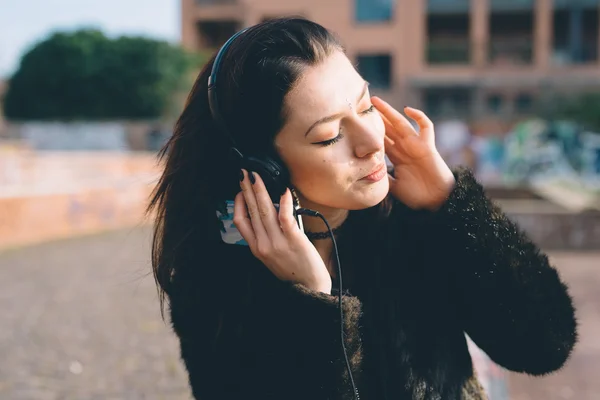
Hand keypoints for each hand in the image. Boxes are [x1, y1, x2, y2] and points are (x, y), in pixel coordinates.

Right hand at [234, 170, 331, 293]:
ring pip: (264, 211)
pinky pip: (285, 217)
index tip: (241, 189)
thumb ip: (266, 237)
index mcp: (256, 248)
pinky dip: (284, 202)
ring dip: (260, 190)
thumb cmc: (293, 270)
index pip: (240, 221)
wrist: (310, 287)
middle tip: (244, 172)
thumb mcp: (272, 256)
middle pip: (251, 211)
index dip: (238, 203)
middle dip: (247, 189)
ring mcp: (278, 242)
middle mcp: (263, 244)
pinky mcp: (294, 239)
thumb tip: (267, 213)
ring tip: (257, 175)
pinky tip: (283, 190)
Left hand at [371, 96, 455, 210]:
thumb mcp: (393, 186)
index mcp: (396, 156)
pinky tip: (407, 109)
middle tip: (361, 106)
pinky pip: (426, 126)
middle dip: (376, 117)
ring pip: (401, 123)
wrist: (435, 201)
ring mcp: (416, 145)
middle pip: (388, 128)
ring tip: (376, 101)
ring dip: (389, 111)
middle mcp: (405, 148)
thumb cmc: (416, 195)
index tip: (357, 124)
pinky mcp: (427, 145)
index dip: (370, 132)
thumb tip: (366, 174)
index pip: (381, 139)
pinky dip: (419, 116)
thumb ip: (382, 177)